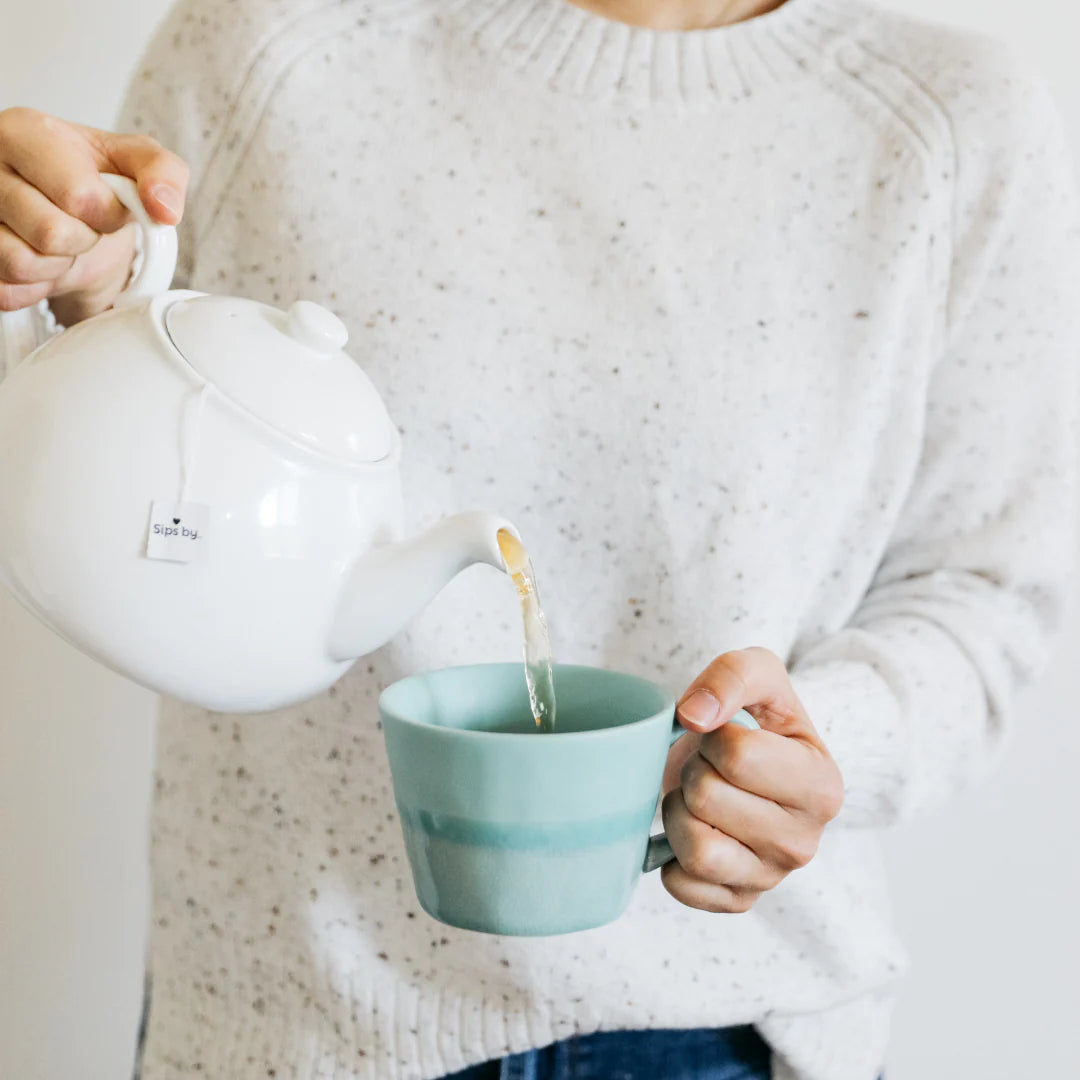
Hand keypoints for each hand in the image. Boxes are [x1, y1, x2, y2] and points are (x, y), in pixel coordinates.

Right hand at [0, 107, 188, 323]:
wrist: (69, 210)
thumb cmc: (96, 179)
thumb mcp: (136, 163)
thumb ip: (164, 173)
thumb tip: (165, 210)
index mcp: (24, 132)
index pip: (78, 195)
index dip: (106, 213)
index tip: (105, 203)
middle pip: (50, 233)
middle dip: (82, 239)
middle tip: (81, 224)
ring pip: (21, 263)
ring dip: (56, 264)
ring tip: (60, 242)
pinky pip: (6, 290)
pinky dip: (35, 286)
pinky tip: (39, 259)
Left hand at [661, 647, 842, 912]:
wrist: (753, 760)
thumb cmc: (759, 716)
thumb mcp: (759, 673)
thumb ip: (731, 676)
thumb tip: (692, 715)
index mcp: (822, 786)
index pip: (737, 755)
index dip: (713, 735)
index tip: (726, 735)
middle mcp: (805, 842)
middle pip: (707, 797)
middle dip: (693, 769)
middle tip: (708, 765)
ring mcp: (772, 878)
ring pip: (695, 848)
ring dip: (678, 811)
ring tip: (697, 795)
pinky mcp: (737, 900)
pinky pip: (681, 886)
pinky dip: (670, 854)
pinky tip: (691, 828)